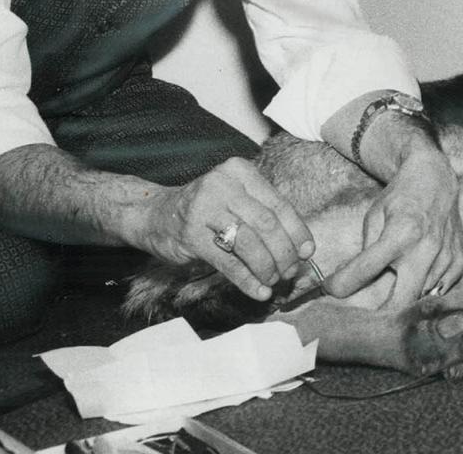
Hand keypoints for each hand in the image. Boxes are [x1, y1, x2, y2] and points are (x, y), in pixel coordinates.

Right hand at [136, 157, 314, 301]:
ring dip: (267, 267)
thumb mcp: (235, 199)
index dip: (297, 232)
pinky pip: (228, 262)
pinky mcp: (191, 236)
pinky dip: (247, 280)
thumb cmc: (206, 208)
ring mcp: (204, 209)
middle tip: (290, 271)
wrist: (154, 215)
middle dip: (284, 253)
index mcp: (240, 172)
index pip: (279, 205)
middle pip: (267, 225)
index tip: (308, 252)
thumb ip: (265, 214)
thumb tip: (301, 247)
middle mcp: (223, 185)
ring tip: (273, 280)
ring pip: (250, 243)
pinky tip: (259, 291)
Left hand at [324, 138, 462, 307]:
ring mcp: (444, 256)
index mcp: (399, 234)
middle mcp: (425, 248)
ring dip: (406, 295)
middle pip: (402, 301)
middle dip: (382, 313)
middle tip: (368, 312)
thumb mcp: (375, 216)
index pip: (364, 271)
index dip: (341, 284)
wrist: (436, 178)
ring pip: (422, 297)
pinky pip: (442, 288)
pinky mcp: (458, 259)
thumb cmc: (401, 196)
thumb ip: (366, 250)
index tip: (331, 289)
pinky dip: (428, 288)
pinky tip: (419, 276)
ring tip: (395, 284)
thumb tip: (350, 280)